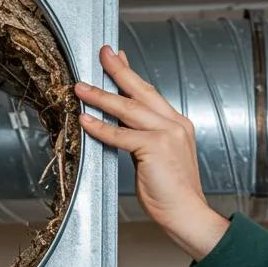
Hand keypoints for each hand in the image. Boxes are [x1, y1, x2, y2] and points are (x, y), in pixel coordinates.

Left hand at [76, 45, 229, 260]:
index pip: (150, 93)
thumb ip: (141, 139)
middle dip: (118, 69)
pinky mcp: (156, 147)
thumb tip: (118, 126)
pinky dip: (100, 127)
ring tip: (80, 87)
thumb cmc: (170, 192)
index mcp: (177, 124)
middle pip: (141, 90)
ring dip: (100, 96)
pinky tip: (85, 119)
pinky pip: (120, 134)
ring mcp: (167, 133)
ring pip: (127, 108)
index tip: (118, 57)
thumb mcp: (157, 158)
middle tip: (102, 53)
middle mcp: (175, 123)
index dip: (131, 74)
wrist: (187, 213)